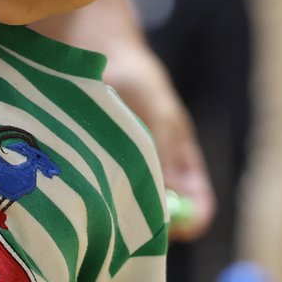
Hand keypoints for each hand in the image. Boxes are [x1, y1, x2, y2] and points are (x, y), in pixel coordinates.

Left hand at [101, 43, 215, 240]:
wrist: (97, 52)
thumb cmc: (137, 78)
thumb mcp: (158, 112)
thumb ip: (166, 150)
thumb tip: (178, 194)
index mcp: (181, 161)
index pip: (198, 203)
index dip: (193, 220)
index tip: (179, 229)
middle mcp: (156, 173)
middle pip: (163, 217)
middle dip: (152, 228)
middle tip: (134, 229)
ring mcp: (126, 173)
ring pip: (129, 209)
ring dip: (120, 212)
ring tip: (105, 206)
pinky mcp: (96, 170)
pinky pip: (100, 194)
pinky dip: (95, 197)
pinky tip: (83, 191)